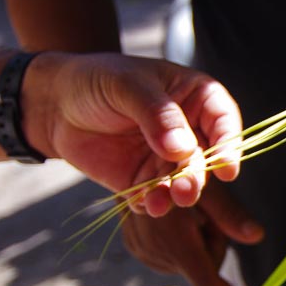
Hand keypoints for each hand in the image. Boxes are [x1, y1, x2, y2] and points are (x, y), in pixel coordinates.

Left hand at [21, 52, 242, 215]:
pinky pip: (156, 197)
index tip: (227, 168)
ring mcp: (167, 159)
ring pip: (184, 182)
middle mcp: (189, 131)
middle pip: (207, 159)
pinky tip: (142, 204)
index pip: (224, 120)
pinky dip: (152, 204)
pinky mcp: (144, 180)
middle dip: (198, 177)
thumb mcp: (127, 85)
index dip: (230, 144)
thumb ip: (157, 114)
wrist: (55, 104)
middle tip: (184, 190)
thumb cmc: (97, 81)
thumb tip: (181, 149)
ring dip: (177, 195)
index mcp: (196, 98)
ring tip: (160, 201)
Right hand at [121, 180, 263, 285]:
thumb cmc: (179, 166)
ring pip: (187, 263)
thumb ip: (232, 215)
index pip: (204, 280)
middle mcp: (152, 247)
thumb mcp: (209, 187)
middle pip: (201, 268)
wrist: (135, 159)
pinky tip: (173, 220)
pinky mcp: (135, 246)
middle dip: (211, 246)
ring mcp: (141, 249)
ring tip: (185, 213)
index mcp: (172, 234)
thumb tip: (259, 237)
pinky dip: (179, 243)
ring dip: (194, 244)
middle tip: (205, 217)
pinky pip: (170, 256)